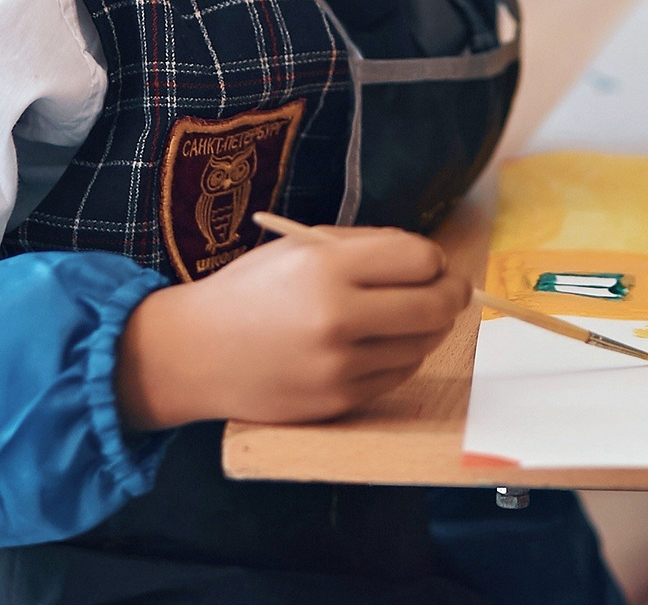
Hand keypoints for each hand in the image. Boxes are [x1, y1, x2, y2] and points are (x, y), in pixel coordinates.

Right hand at [114, 227, 468, 428]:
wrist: (196, 353)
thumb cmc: (249, 291)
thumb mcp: (297, 247)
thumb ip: (364, 247)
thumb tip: (428, 260)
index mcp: (325, 266)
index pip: (419, 260)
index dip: (434, 259)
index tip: (431, 262)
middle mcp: (336, 317)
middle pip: (433, 306)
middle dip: (451, 294)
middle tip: (449, 289)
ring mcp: (339, 365)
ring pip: (422, 345)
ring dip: (427, 329)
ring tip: (409, 315)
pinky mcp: (338, 400)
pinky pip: (398, 376)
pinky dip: (402, 357)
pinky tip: (382, 344)